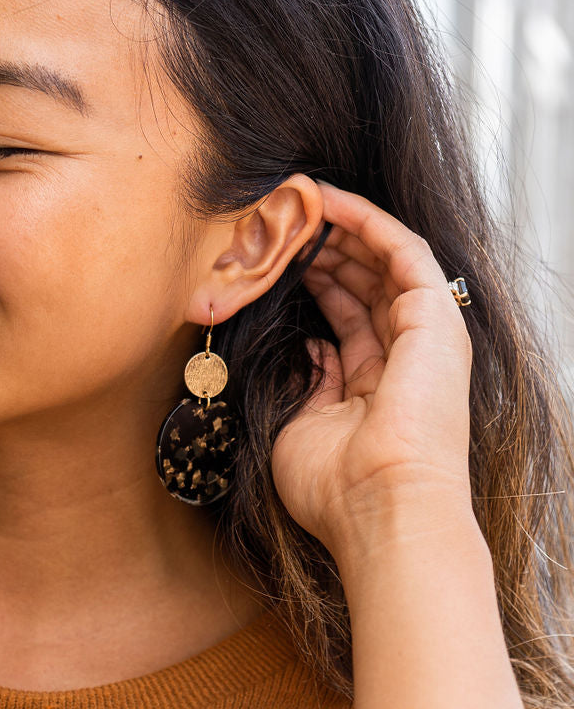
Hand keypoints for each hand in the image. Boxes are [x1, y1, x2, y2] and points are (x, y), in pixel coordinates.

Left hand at [270, 181, 475, 559]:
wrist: (380, 509)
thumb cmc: (338, 489)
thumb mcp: (302, 427)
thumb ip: (307, 382)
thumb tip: (310, 345)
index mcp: (378, 384)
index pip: (348, 314)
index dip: (313, 279)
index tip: (273, 256)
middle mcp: (406, 355)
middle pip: (365, 281)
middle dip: (322, 246)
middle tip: (279, 218)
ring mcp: (425, 334)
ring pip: (383, 258)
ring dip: (340, 226)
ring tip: (296, 199)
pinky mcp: (435, 316)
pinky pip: (401, 249)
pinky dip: (364, 220)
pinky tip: (326, 200)